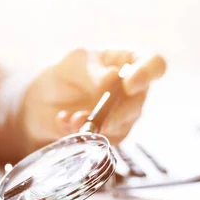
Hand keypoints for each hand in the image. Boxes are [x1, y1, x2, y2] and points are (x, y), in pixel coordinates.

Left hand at [20, 49, 165, 152]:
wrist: (44, 101)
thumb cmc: (65, 73)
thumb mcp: (73, 62)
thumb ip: (92, 69)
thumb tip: (112, 77)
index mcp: (130, 61)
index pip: (155, 65)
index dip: (146, 74)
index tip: (128, 84)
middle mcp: (134, 90)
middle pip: (139, 102)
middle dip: (114, 110)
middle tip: (91, 112)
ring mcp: (125, 115)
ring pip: (121, 124)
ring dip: (96, 123)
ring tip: (72, 118)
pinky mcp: (112, 136)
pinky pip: (104, 139)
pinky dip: (82, 132)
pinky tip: (64, 123)